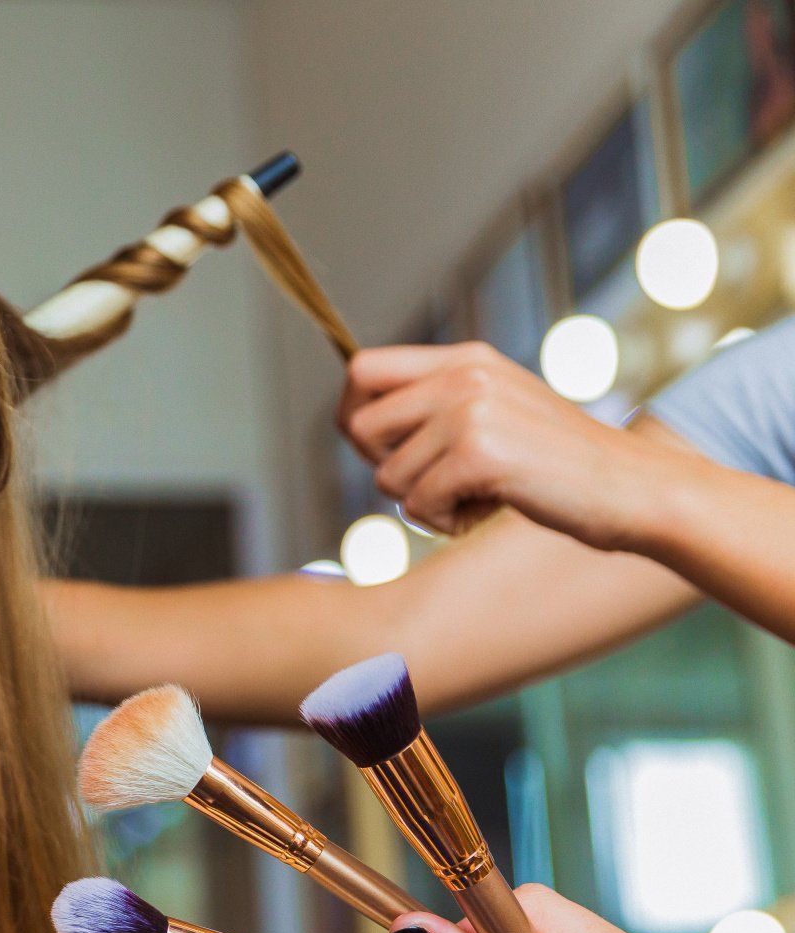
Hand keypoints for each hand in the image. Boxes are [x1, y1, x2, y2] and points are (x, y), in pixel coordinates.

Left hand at [339, 342, 670, 546]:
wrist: (632, 490)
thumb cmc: (555, 466)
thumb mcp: (494, 413)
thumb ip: (435, 407)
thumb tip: (353, 423)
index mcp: (465, 358)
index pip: (361, 370)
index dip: (356, 418)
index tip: (386, 451)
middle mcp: (464, 373)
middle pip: (359, 426)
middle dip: (385, 467)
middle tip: (435, 482)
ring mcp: (471, 409)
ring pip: (386, 476)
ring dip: (423, 503)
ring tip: (477, 496)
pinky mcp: (479, 452)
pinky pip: (416, 504)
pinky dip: (445, 523)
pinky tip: (487, 511)